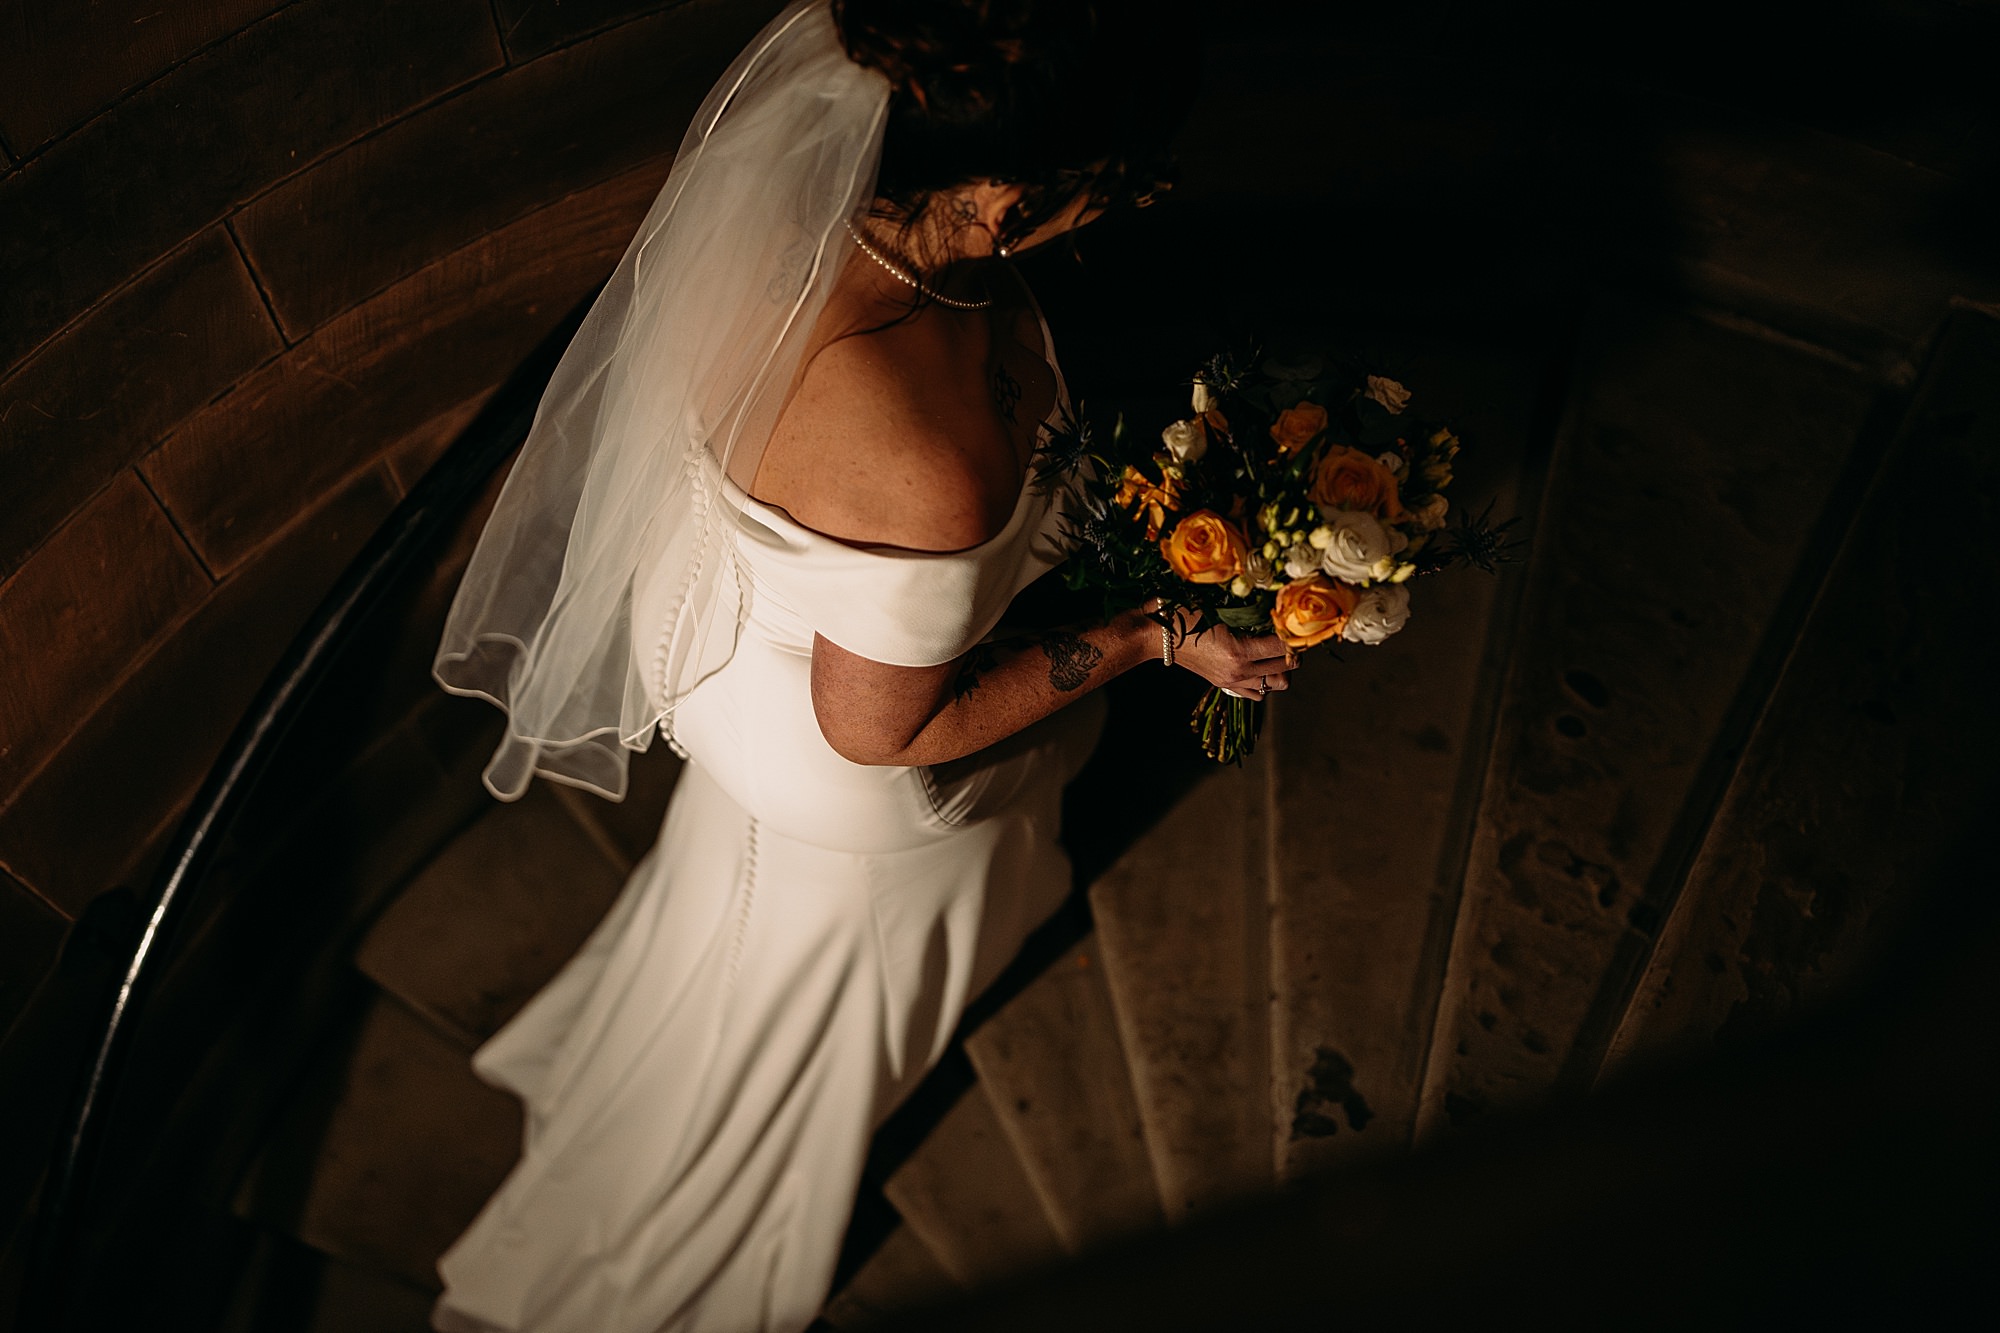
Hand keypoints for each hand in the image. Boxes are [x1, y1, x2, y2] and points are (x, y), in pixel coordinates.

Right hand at [1164, 607, 1296, 698]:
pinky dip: (1265, 681)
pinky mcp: (1224, 685)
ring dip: (1282, 668)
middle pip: (1286, 668)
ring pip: (1277, 684)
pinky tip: (1259, 664)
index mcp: (1238, 651)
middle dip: (1293, 651)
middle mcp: (1238, 671)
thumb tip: (1278, 607)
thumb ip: (1248, 612)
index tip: (1294, 620)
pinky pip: (1257, 693)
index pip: (1283, 646)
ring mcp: (1232, 681)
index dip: (1293, 633)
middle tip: (1289, 634)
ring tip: (1277, 651)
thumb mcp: (1218, 609)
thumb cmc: (1183, 614)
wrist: (1155, 635)